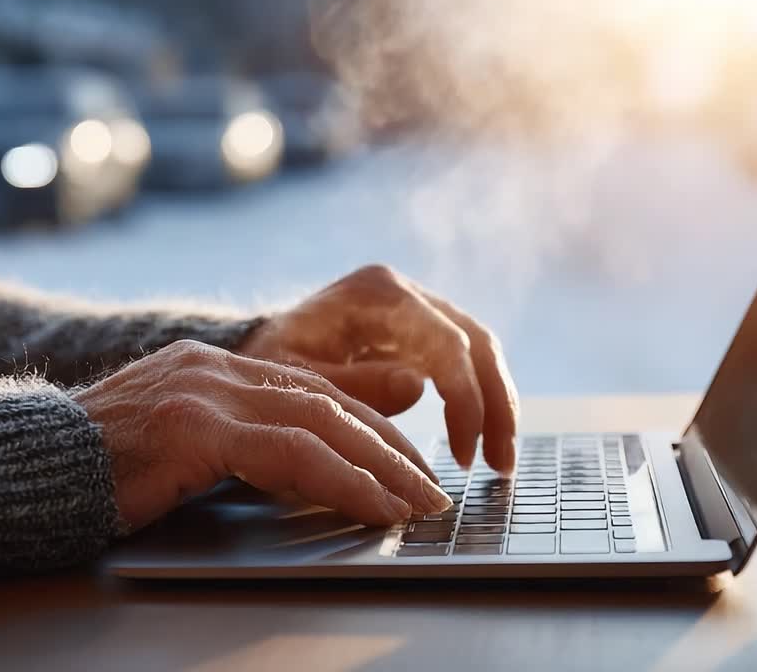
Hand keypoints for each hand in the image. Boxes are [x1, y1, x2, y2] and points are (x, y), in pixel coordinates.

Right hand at [74, 339, 451, 530]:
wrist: (24, 470)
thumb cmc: (98, 472)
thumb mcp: (182, 447)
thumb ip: (241, 442)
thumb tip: (308, 466)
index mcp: (215, 366)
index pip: (314, 392)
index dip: (370, 428)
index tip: (408, 465)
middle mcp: (217, 366)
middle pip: (330, 404)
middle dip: (390, 448)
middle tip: (430, 489)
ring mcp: (206, 389)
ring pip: (323, 424)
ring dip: (381, 468)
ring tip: (417, 504)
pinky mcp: (196, 426)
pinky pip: (293, 454)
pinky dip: (344, 481)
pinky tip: (374, 507)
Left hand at [239, 265, 518, 471]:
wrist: (256, 349)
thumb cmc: (269, 368)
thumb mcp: (295, 382)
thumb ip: (353, 384)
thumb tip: (417, 386)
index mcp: (376, 294)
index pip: (445, 344)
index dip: (464, 401)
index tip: (462, 454)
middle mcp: (404, 291)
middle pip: (476, 342)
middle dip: (495, 405)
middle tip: (500, 465)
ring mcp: (416, 306)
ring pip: (481, 349)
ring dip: (497, 405)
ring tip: (500, 461)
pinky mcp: (421, 328)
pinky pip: (467, 360)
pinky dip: (480, 399)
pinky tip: (482, 440)